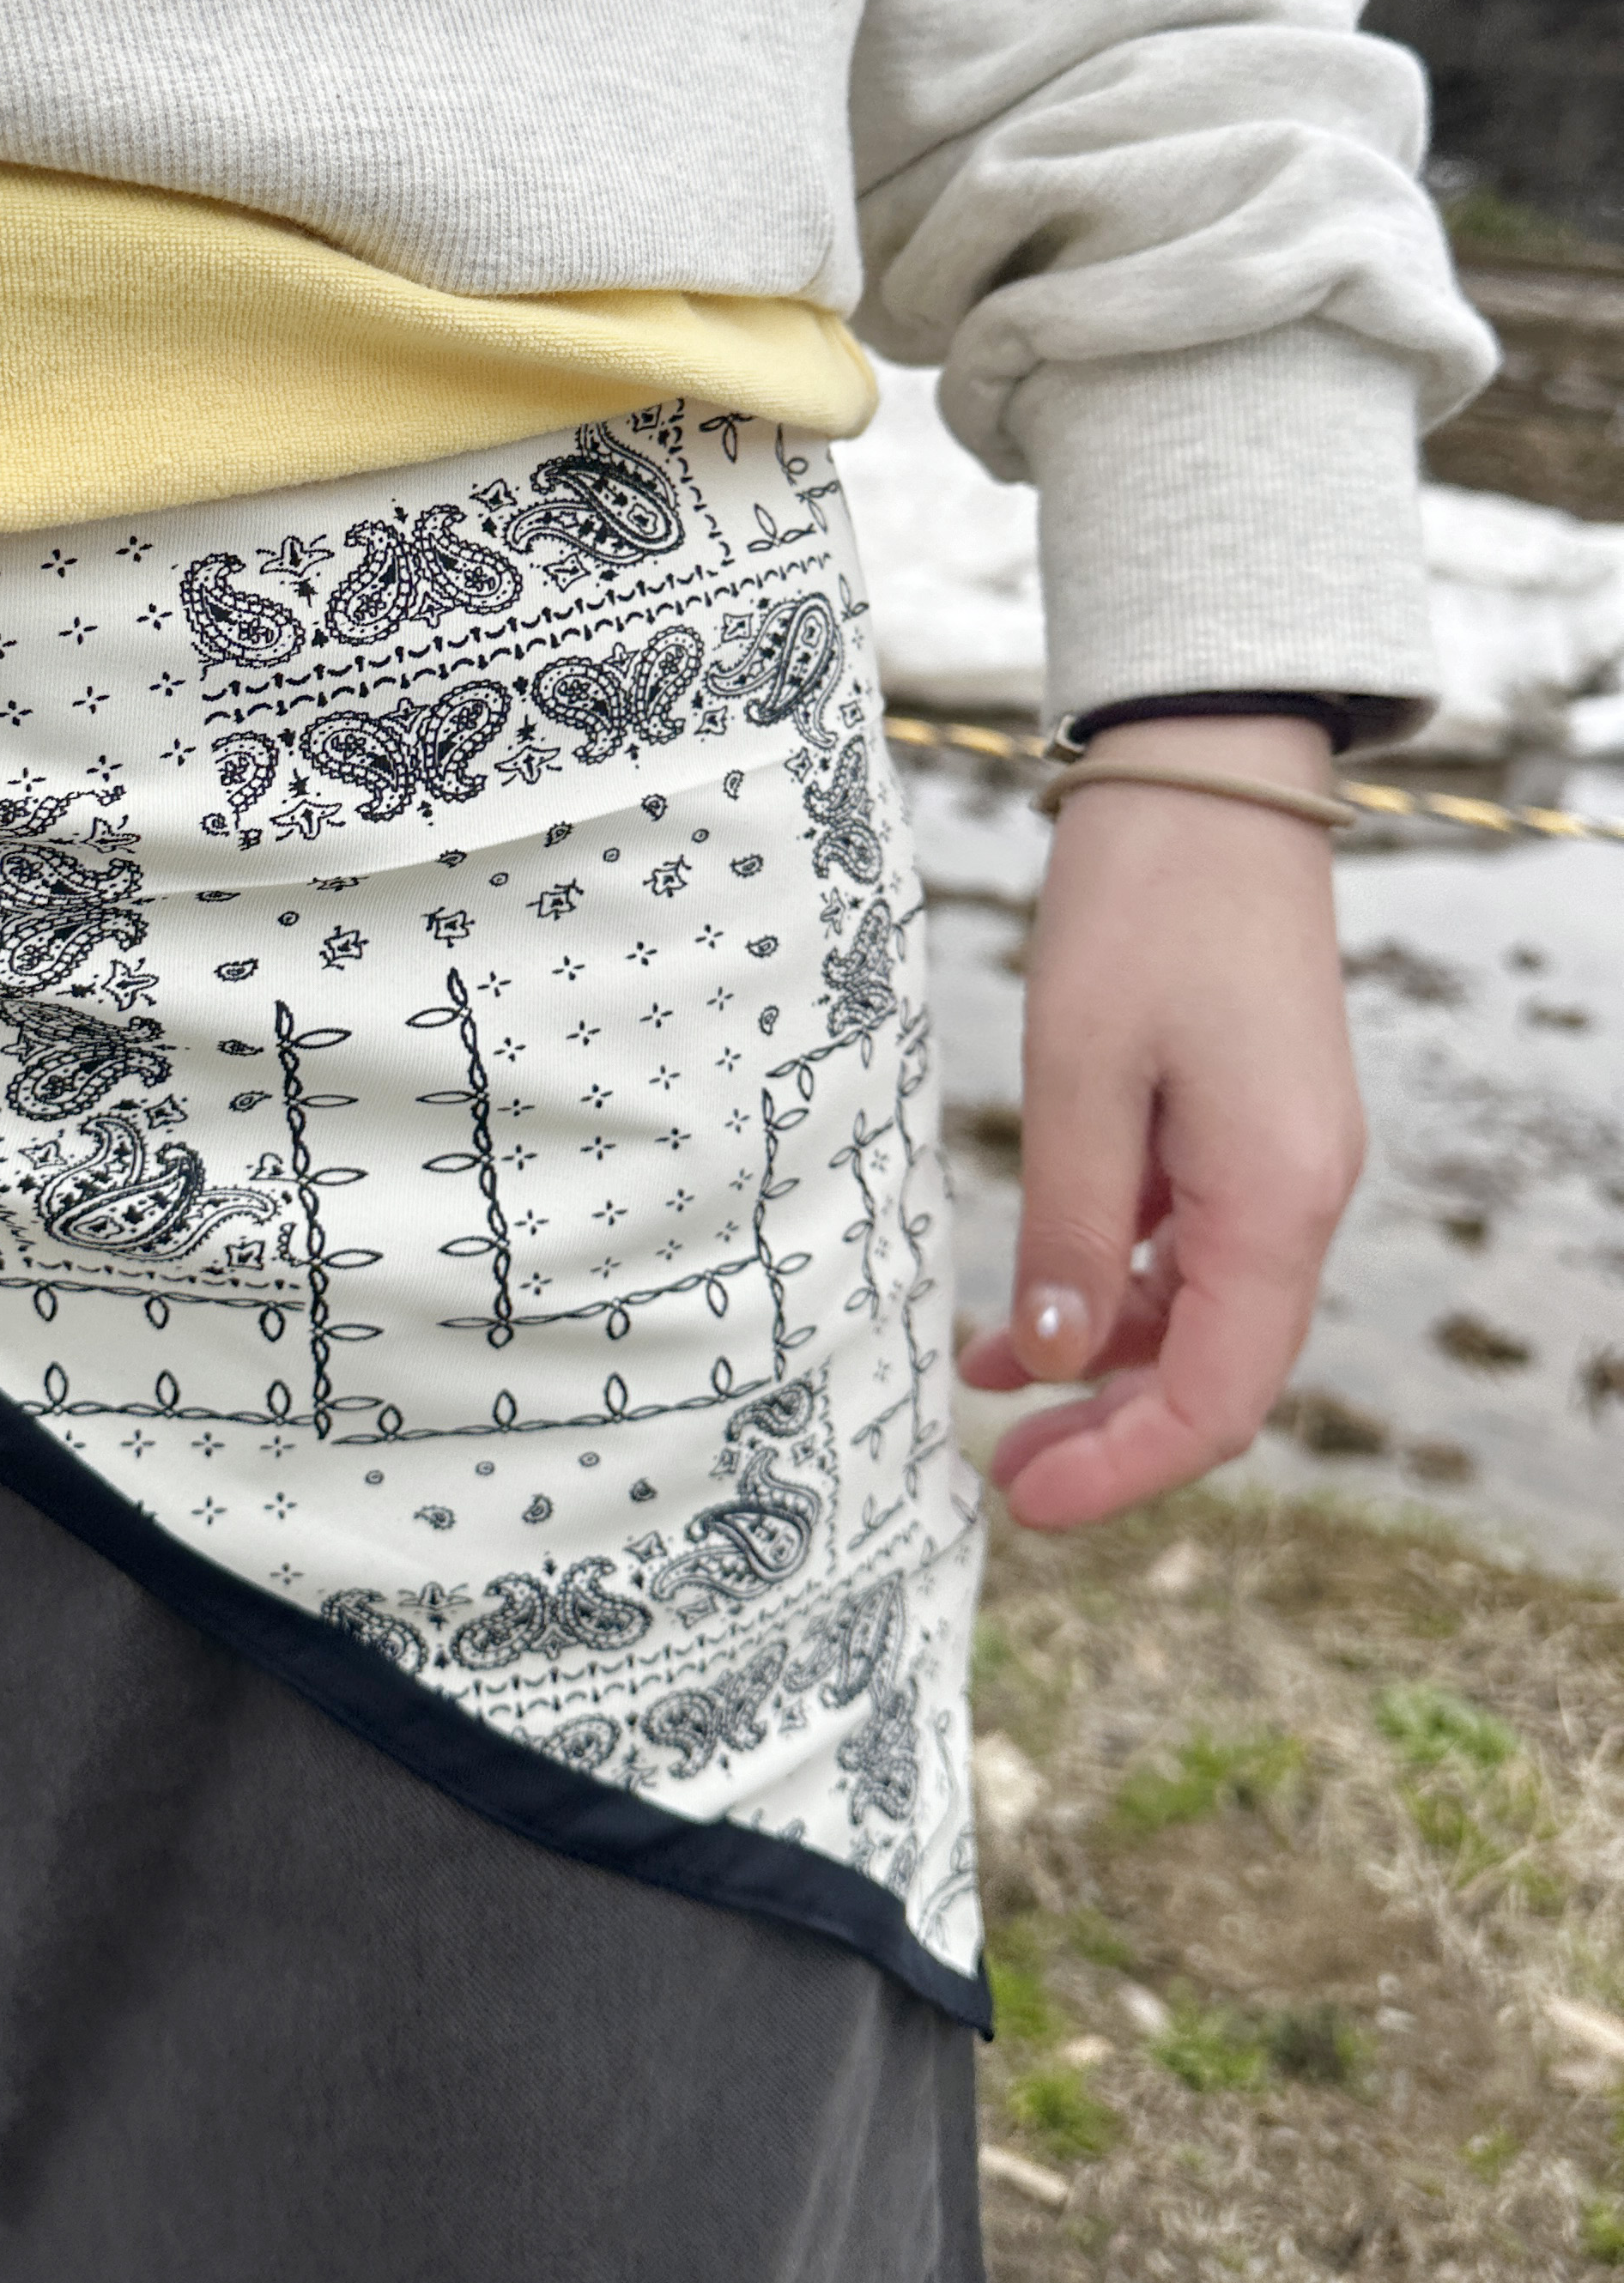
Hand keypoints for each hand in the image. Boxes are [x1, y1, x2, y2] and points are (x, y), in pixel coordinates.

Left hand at [956, 715, 1363, 1529]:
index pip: (1220, 1396)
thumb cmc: (1145, 911)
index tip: (1024, 1499)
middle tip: (1001, 1475)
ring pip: (1197, 1313)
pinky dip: (1110, 1284)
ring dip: (1099, 1361)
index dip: (1125, 1467)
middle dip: (1111, 1433)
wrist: (1211, 782)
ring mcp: (1278, 1164)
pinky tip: (1027, 1305)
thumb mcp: (1079, 1074)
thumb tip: (1045, 1359)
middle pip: (1217, 1371)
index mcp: (1277, 1198)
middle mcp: (1298, 1196)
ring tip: (984, 1388)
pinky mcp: (1245, 1129)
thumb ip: (1067, 1223)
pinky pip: (1187, 1246)